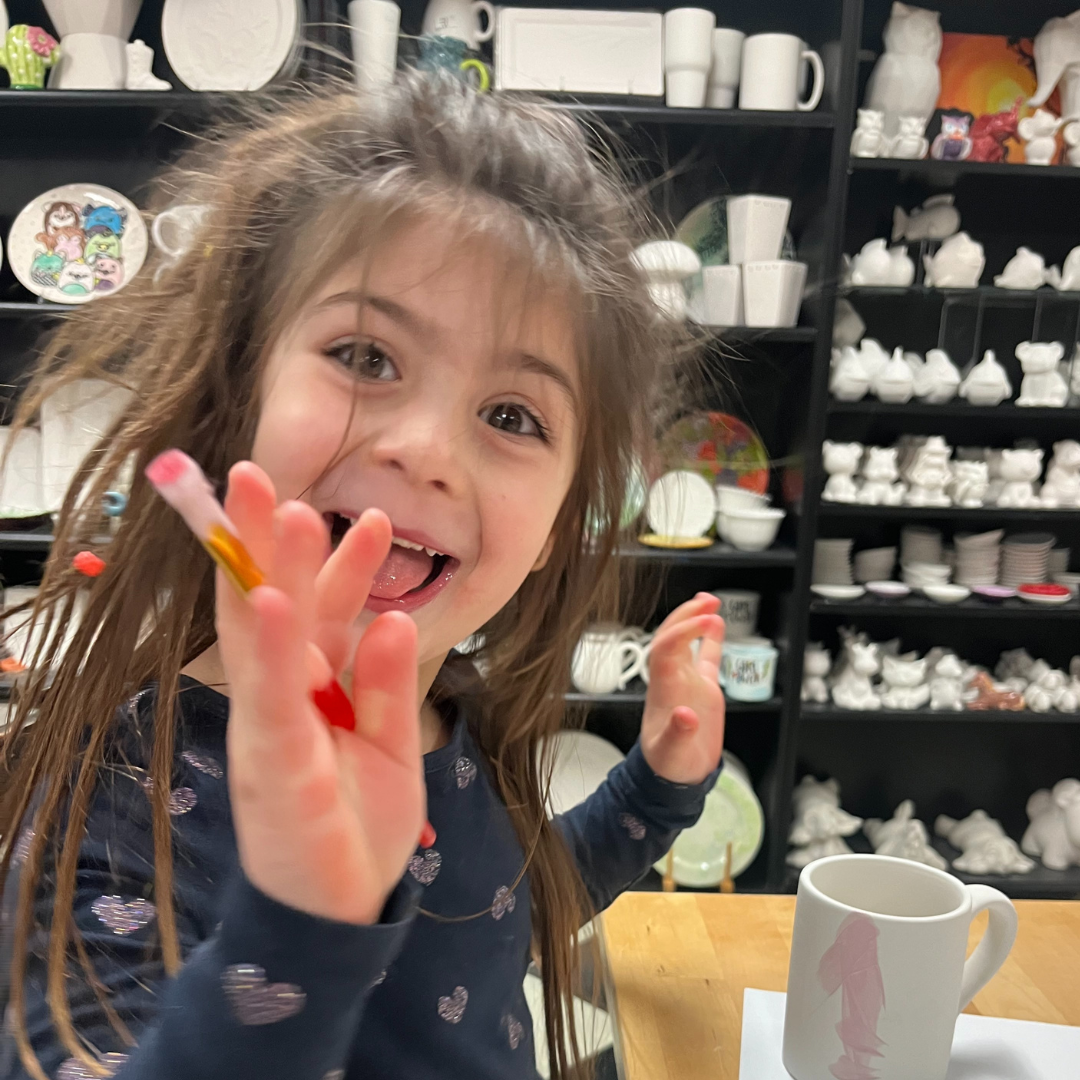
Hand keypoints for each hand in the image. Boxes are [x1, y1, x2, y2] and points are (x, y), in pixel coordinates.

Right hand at [216, 462, 424, 924]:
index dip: (317, 557)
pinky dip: (271, 648)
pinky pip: (270, 697)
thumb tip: (392, 618)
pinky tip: (271, 600)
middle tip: (258, 474)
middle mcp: (283, 694)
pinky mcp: (272, 764)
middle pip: (272, 604)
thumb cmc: (358, 818)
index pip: (309, 608)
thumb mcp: (389, 740)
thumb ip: (387, 681)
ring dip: (273, 574)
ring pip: (265, 639)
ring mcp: (272, 725)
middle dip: (268, 542)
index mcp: (312, 684)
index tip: (342, 507)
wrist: (346, 905)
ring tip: (284, 511)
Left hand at [640, 594, 724, 785]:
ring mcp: (687, 682)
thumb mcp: (671, 753)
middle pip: (673, 637)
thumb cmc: (667, 765)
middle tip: (706, 602)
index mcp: (663, 689)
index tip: (704, 621)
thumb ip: (677, 733)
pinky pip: (706, 658)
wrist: (674, 777)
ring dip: (695, 620)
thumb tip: (686, 716)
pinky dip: (711, 640)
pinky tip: (717, 623)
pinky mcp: (702, 690)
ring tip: (709, 601)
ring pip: (687, 642)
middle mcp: (673, 679)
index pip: (667, 648)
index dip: (683, 631)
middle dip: (687, 617)